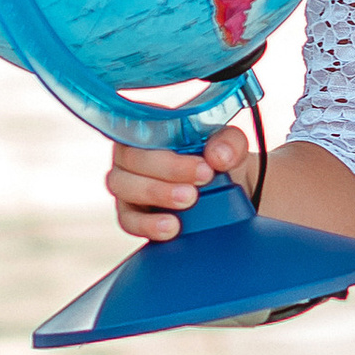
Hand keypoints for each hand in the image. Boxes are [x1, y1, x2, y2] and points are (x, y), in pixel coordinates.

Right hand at [105, 124, 254, 242]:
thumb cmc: (218, 161)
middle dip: (169, 169)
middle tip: (203, 179)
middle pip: (131, 157)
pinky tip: (170, 228)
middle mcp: (131, 154)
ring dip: (157, 193)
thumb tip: (218, 156)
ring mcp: (127, 184)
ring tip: (188, 201)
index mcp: (150, 128)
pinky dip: (147, 224)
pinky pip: (127, 220)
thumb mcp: (231, 146)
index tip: (203, 163)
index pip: (142, 127)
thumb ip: (229, 143)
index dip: (167, 143)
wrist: (228, 194)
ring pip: (123, 186)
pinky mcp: (130, 214)